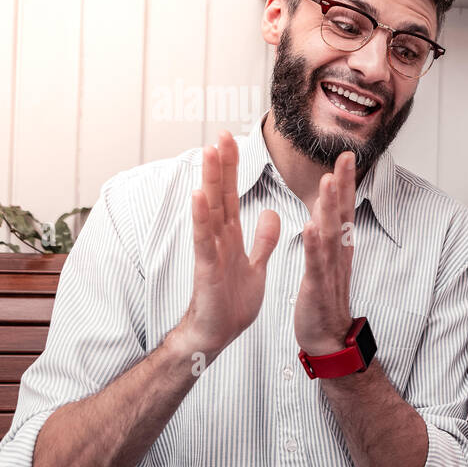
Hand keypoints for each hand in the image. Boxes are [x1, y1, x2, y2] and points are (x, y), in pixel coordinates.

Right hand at [177, 132, 280, 357]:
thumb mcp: (256, 265)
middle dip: (220, 164)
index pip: (230, 194)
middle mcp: (218, 238)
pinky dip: (201, 219)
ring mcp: (210, 252)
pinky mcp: (207, 269)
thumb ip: (263, 240)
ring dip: (208, 181)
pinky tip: (198, 198)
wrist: (220, 334)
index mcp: (231, 236)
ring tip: (208, 153)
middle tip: (221, 133)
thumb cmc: (233, 302)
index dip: (231, 168)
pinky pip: (204, 241)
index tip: (232, 139)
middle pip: (218, 194)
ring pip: (209, 210)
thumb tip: (269, 213)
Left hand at [295, 152, 358, 356]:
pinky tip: (310, 227)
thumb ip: (329, 237)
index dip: (346, 183)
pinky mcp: (317, 286)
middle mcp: (339, 254)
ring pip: (330, 233)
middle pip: (342, 215)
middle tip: (345, 158)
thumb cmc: (324, 300)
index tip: (347, 157)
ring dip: (329, 207)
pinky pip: (315, 262)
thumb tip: (326, 213)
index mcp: (339, 248)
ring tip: (327, 182)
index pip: (344, 209)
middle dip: (343, 185)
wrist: (327, 338)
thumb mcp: (328, 263)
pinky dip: (314, 244)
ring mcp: (329, 269)